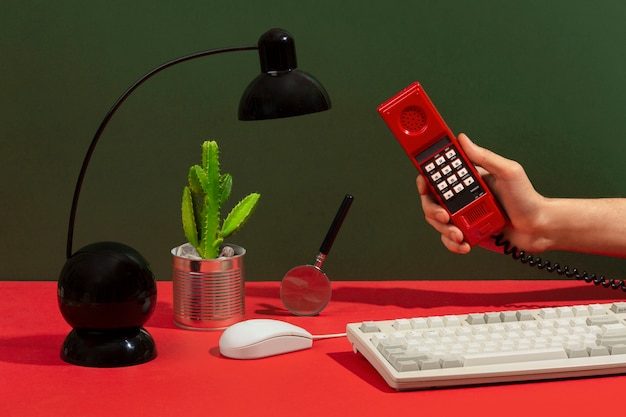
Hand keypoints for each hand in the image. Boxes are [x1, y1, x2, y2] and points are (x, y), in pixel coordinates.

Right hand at [417, 133, 548, 253]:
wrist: (539, 228)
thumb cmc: (528, 198)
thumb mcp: (508, 172)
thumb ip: (484, 157)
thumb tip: (463, 140)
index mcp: (469, 180)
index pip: (440, 175)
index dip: (427, 178)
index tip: (425, 183)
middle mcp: (463, 197)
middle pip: (431, 201)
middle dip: (432, 209)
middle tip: (444, 215)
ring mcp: (464, 216)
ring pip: (437, 222)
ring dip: (444, 229)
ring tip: (459, 234)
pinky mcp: (468, 233)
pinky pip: (449, 239)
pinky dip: (453, 244)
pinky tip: (464, 244)